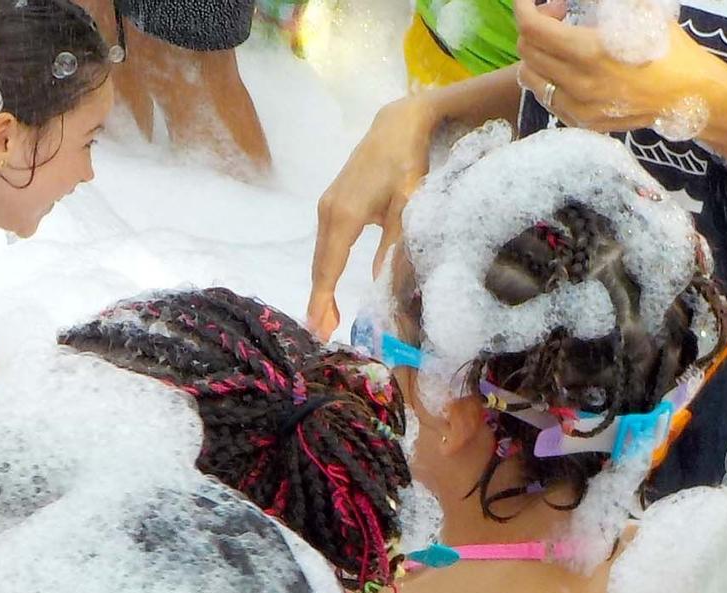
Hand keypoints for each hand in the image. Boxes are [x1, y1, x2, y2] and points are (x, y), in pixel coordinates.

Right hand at [307, 92, 440, 339]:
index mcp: (345, 216)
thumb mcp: (407, 206)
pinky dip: (325, 269)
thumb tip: (381, 285)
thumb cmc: (408, 163)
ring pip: (321, 256)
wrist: (396, 125)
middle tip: (323, 333)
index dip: (322, 301)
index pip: (328, 268)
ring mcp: (326, 206)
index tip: (320, 329)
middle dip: (319, 301)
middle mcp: (328, 212)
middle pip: (320, 266)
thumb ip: (393, 245)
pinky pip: (324, 244)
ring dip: (321, 287)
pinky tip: (329, 285)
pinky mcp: (330, 203)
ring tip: (326, 316)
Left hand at [517, 0, 726, 135]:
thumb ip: (607, 3)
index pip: (533, 29)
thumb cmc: (671, 49)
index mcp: (590, 51)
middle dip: (535, 26)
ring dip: (537, 54)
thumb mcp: (642, 12)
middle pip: (527, 51)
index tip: (528, 0)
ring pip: (531, 77)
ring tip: (560, 42)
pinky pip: (548, 97)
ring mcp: (576, 107)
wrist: (691, 95)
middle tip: (558, 14)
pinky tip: (569, 66)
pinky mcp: (581, 122)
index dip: (524, 9)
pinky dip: (549, 77)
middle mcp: (577, 83)